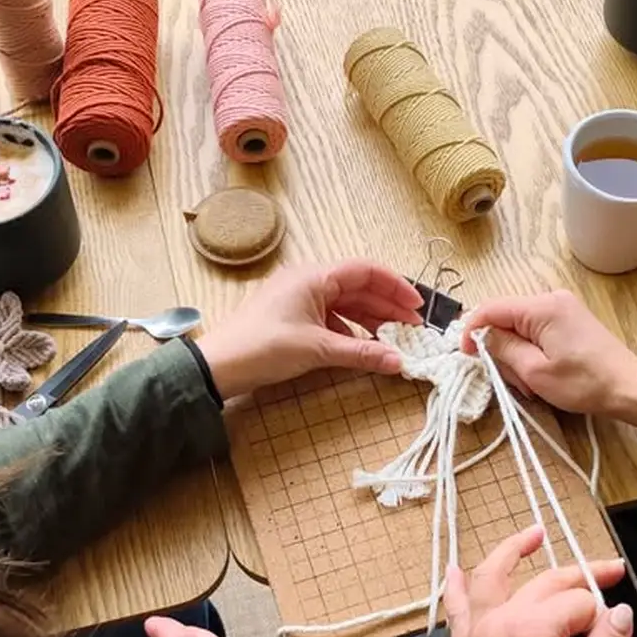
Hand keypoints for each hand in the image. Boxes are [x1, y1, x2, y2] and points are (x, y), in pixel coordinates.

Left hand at [198, 261, 422, 399]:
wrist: (219, 366)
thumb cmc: (263, 347)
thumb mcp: (318, 349)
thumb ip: (362, 353)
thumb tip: (398, 362)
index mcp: (314, 276)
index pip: (366, 270)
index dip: (395, 286)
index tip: (416, 306)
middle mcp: (308, 281)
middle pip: (358, 287)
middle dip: (387, 307)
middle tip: (413, 328)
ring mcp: (299, 298)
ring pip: (345, 303)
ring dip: (370, 320)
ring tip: (394, 339)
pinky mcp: (292, 316)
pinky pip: (330, 317)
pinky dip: (350, 330)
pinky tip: (363, 346)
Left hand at [444, 526, 631, 636]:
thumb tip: (620, 613)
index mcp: (531, 631)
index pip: (579, 604)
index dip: (603, 618)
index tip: (615, 636)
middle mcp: (500, 621)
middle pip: (547, 583)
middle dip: (581, 576)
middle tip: (612, 571)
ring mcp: (479, 632)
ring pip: (496, 577)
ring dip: (514, 551)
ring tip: (534, 534)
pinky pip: (459, 606)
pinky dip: (458, 585)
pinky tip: (457, 568)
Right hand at [461, 289, 636, 416]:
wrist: (628, 388)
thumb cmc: (585, 383)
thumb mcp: (535, 371)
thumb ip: (502, 348)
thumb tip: (480, 336)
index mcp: (542, 307)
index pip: (491, 308)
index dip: (472, 331)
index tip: (466, 355)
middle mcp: (552, 299)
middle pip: (505, 320)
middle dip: (501, 352)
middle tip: (514, 382)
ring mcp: (562, 309)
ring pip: (519, 330)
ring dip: (517, 358)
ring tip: (533, 385)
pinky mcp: (569, 322)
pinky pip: (536, 333)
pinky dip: (531, 354)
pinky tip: (541, 376)